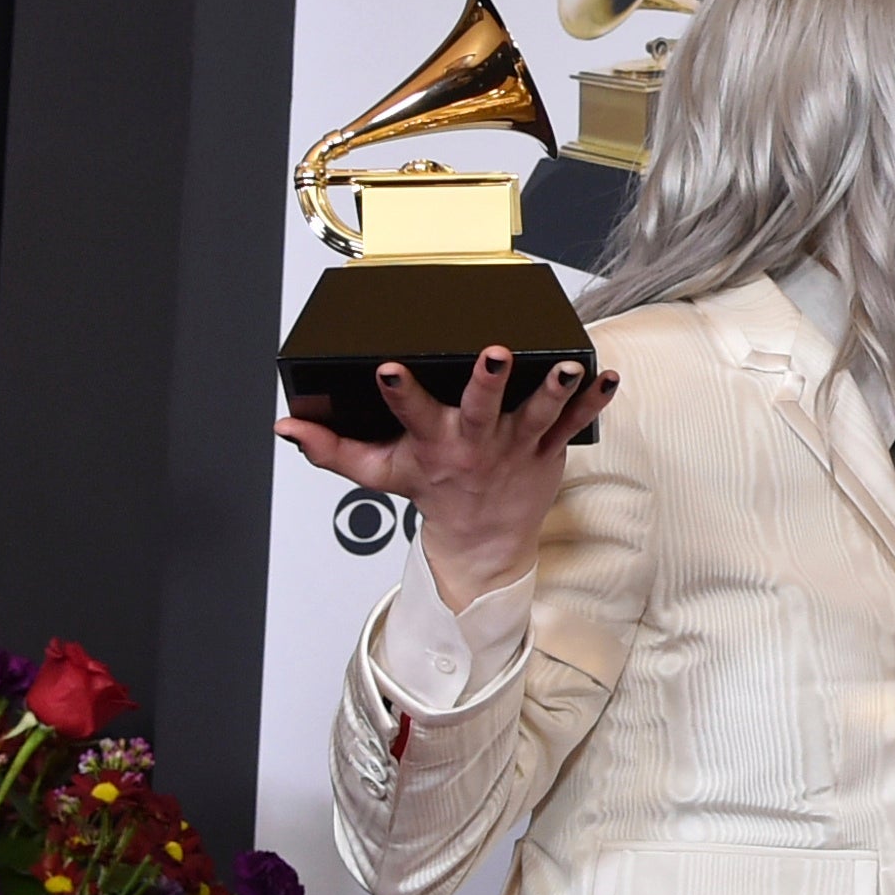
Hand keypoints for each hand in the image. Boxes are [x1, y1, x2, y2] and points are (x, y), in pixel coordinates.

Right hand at [272, 347, 616, 603]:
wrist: (481, 541)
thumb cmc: (434, 494)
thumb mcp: (379, 474)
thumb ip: (332, 448)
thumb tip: (287, 428)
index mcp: (433, 442)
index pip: (410, 410)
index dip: (399, 390)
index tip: (389, 366)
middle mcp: (477, 441)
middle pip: (482, 406)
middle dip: (488, 379)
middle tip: (495, 352)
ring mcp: (518, 445)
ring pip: (538, 412)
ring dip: (555, 387)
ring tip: (569, 363)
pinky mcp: (549, 449)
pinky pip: (576, 422)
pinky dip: (594, 400)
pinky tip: (607, 374)